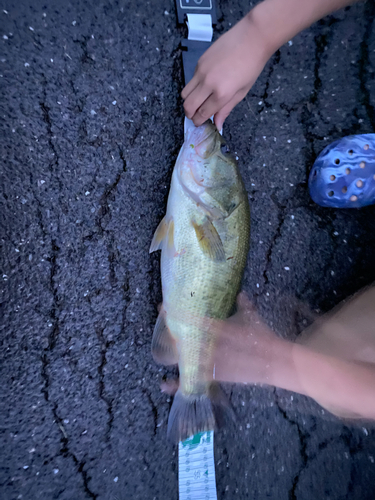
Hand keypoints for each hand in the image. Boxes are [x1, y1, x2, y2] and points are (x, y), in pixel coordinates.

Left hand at [161, 292, 279, 394]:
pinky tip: (164, 385)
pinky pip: (193, 381)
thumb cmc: (263, 337)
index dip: (179, 314)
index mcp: (219, 327)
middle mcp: (212, 344)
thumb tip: (240, 294)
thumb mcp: (253, 318)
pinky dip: (178, 384)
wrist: (275, 362)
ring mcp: (212, 361)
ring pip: (186, 357)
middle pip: (186, 338)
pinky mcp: (215, 376)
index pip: (194, 320)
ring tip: (161, 346)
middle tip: (162, 319)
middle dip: (173, 329)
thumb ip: (244, 306)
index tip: (165, 306)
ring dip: (174, 351)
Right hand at [181, 13, 271, 130]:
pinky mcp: (199, 61)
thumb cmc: (252, 65)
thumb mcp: (241, 92)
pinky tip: (206, 85)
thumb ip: (226, 109)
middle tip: (196, 115)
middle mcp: (208, 83)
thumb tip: (217, 124)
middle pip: (188, 105)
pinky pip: (191, 80)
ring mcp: (201, 71)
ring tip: (198, 102)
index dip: (199, 121)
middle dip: (190, 114)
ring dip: (189, 101)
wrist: (252, 38)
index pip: (202, 113)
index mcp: (222, 94)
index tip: (199, 123)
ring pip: (185, 93)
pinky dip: (194, 87)